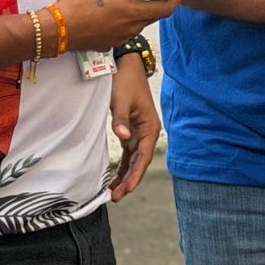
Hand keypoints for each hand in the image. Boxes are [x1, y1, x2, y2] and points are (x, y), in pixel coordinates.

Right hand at [54, 0, 180, 50]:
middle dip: (158, 3)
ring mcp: (120, 37)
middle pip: (155, 16)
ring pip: (140, 25)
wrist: (57, 29)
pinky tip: (115, 13)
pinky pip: (126, 33)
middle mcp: (130, 26)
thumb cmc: (76, 4)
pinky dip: (127, 23)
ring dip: (142, 13)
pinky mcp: (109, 44)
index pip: (167, 9)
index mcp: (132, 9)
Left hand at [108, 57, 159, 201]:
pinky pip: (129, 154)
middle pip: (140, 162)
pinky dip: (123, 166)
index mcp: (150, 127)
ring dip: (126, 176)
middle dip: (129, 180)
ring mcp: (140, 133)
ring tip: (114, 194)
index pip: (144, 157)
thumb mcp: (122, 101)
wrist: (127, 66)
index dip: (135, 175)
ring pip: (134, 160)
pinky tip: (115, 179)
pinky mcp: (131, 131)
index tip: (126, 190)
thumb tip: (123, 138)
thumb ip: (121, 120)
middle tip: (116, 197)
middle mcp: (147, 133)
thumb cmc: (126, 81)